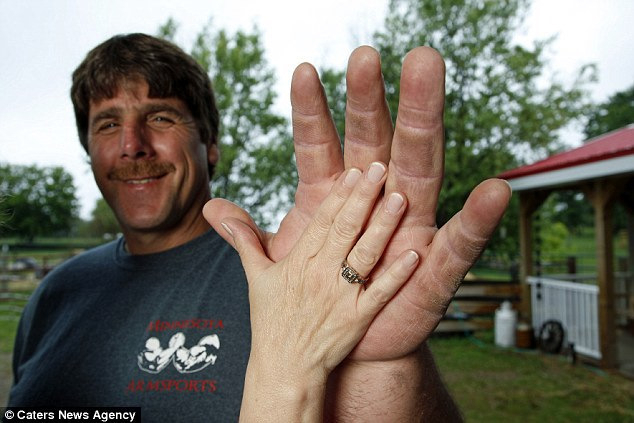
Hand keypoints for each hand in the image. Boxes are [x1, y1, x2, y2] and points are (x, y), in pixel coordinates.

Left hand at [206, 46, 510, 361]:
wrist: (342, 347)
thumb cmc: (314, 298)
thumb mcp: (276, 266)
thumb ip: (248, 236)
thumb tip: (211, 208)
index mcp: (334, 199)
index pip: (320, 144)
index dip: (311, 111)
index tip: (302, 71)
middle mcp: (375, 201)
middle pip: (377, 141)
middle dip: (373, 101)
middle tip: (370, 54)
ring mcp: (408, 229)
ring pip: (420, 173)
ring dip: (424, 131)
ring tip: (430, 89)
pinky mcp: (431, 270)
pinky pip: (456, 245)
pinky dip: (474, 221)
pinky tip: (492, 193)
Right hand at [208, 164, 416, 419]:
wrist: (284, 368)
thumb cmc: (271, 321)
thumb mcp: (256, 278)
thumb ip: (244, 241)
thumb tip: (215, 210)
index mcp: (298, 261)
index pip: (323, 220)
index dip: (340, 193)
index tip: (355, 170)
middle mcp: (321, 274)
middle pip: (346, 228)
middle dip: (364, 196)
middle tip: (382, 168)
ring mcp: (341, 296)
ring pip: (365, 254)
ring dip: (383, 226)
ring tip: (399, 198)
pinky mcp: (358, 318)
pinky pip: (380, 292)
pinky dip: (397, 274)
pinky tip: (414, 254)